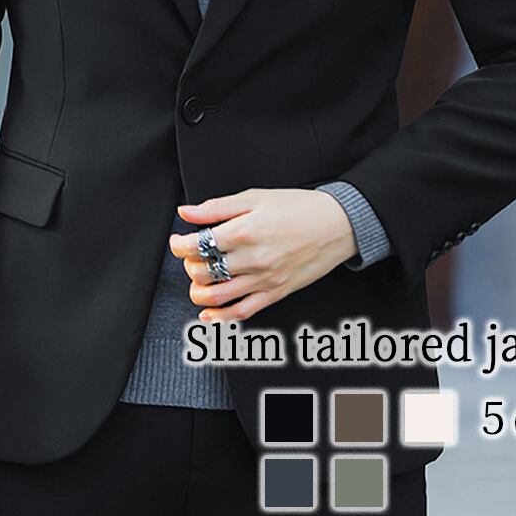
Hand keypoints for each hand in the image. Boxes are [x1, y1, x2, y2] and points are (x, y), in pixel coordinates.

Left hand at [168, 187, 357, 323]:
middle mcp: (252, 258)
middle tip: (191, 256)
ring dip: (199, 292)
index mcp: (244, 231)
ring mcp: (264, 279)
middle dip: (189, 265)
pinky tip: (209, 314)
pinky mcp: (275, 293)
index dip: (179, 245)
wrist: (337, 224)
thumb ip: (217, 207)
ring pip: (217, 297)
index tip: (178, 241)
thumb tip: (187, 211)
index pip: (197, 246)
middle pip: (203, 272)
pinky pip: (242, 312)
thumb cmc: (299, 208)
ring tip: (198, 280)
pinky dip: (221, 318)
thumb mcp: (255, 197)